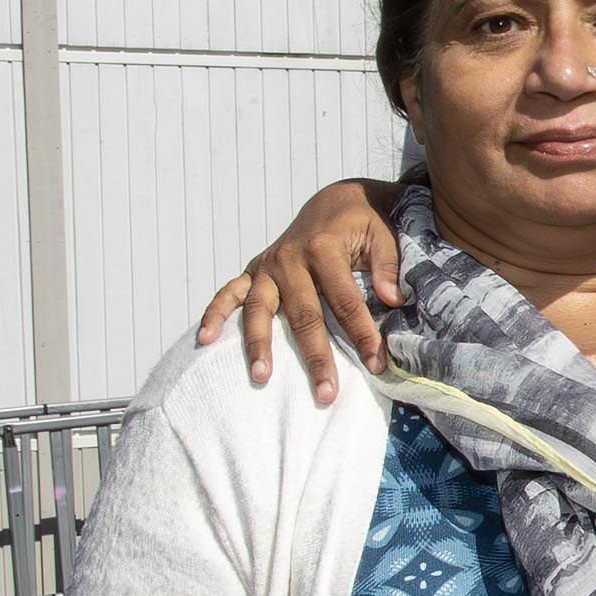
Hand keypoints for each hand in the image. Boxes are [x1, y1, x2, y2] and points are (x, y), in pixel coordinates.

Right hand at [194, 180, 401, 402]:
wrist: (334, 202)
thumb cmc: (362, 223)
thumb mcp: (382, 233)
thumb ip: (387, 264)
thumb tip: (391, 298)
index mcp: (323, 248)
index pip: (344, 300)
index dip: (362, 333)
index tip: (376, 364)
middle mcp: (289, 258)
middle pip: (302, 315)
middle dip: (315, 356)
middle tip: (325, 393)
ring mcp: (267, 266)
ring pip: (259, 310)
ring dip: (258, 344)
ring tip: (262, 377)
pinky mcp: (254, 272)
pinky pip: (229, 293)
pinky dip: (215, 314)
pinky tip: (204, 339)